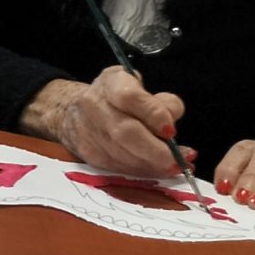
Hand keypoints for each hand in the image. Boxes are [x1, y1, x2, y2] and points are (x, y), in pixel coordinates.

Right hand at [26, 67, 187, 177]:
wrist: (75, 112)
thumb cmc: (116, 98)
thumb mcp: (141, 87)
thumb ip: (161, 102)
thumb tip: (171, 125)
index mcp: (110, 83)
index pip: (129, 97)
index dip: (152, 114)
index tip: (171, 130)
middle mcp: (94, 105)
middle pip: (125, 132)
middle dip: (155, 151)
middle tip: (179, 161)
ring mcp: (88, 131)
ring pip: (122, 154)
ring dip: (152, 165)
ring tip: (175, 167)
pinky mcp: (88, 153)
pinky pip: (117, 166)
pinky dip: (141, 171)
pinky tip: (157, 170)